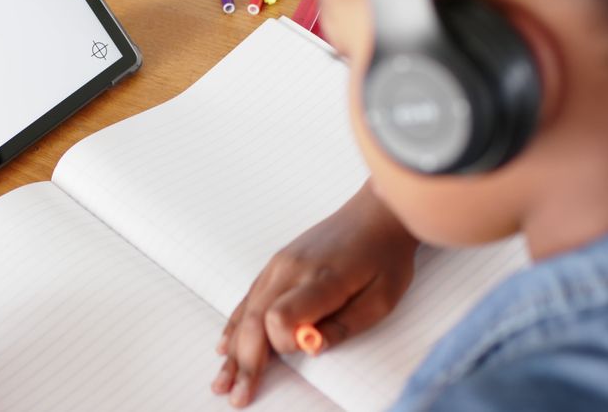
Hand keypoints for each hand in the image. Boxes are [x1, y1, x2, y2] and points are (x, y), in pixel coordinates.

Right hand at [212, 180, 418, 407]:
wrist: (376, 214)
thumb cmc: (384, 257)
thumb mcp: (381, 298)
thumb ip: (344, 325)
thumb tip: (309, 347)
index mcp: (321, 279)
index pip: (281, 318)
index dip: (284, 344)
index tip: (302, 352)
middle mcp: (291, 269)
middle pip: (255, 320)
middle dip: (245, 363)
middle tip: (238, 398)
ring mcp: (279, 265)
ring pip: (246, 312)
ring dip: (233, 350)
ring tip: (223, 382)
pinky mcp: (276, 264)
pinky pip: (249, 298)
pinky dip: (234, 324)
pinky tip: (225, 346)